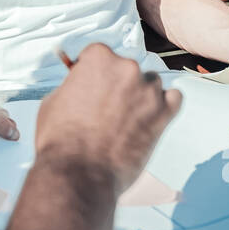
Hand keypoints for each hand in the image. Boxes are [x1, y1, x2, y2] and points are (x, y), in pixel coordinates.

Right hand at [35, 43, 181, 194]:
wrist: (78, 174)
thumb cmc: (60, 140)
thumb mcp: (54, 100)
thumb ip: (73, 85)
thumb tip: (80, 85)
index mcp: (98, 58)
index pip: (100, 55)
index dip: (94, 74)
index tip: (93, 88)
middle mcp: (126, 67)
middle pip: (126, 69)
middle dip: (118, 87)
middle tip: (106, 111)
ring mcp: (148, 90)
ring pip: (151, 84)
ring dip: (141, 97)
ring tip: (126, 121)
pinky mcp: (163, 113)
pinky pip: (174, 98)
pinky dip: (165, 106)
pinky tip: (152, 118)